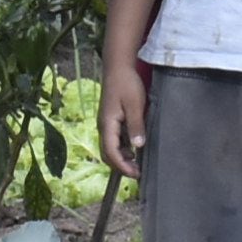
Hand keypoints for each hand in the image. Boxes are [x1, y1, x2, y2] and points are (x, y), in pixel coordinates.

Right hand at [103, 50, 152, 174]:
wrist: (118, 67)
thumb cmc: (126, 83)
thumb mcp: (135, 104)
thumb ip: (136, 125)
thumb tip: (138, 146)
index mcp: (107, 124)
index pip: (111, 152)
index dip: (122, 166)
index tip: (136, 174)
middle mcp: (103, 126)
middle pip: (107, 154)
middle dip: (121, 166)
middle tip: (138, 173)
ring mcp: (105, 124)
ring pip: (110, 148)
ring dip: (121, 159)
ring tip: (138, 164)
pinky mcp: (110, 120)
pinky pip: (113, 140)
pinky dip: (122, 149)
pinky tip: (134, 149)